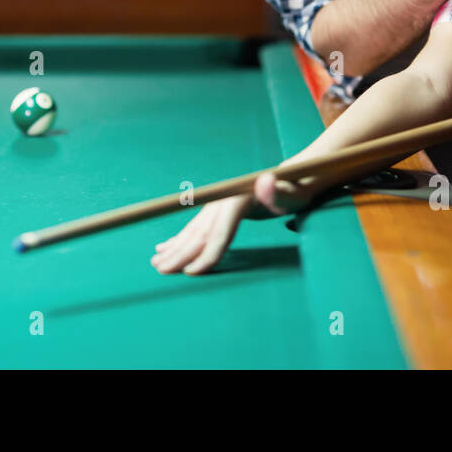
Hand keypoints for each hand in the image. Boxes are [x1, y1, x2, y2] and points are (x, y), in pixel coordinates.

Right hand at [150, 173, 312, 274]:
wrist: (291, 178)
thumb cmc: (294, 191)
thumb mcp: (293, 194)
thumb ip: (279, 192)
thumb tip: (265, 180)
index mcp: (236, 199)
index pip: (219, 231)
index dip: (206, 253)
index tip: (192, 272)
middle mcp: (221, 201)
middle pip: (200, 232)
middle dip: (180, 254)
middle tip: (161, 271)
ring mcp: (217, 205)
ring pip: (193, 231)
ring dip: (174, 248)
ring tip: (156, 263)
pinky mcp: (218, 210)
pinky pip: (195, 227)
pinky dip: (179, 239)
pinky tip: (164, 247)